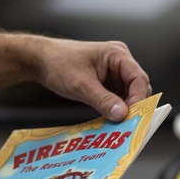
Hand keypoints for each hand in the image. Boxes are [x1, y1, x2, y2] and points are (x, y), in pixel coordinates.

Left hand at [37, 37, 151, 120]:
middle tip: (127, 124)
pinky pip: (117, 96)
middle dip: (133, 105)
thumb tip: (122, 114)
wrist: (40, 60)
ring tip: (118, 124)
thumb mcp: (80, 85)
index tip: (133, 116)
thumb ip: (103, 100)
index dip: (139, 98)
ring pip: (128, 93)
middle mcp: (119, 61)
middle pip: (137, 87)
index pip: (139, 78)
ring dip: (124, 108)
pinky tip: (111, 118)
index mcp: (117, 54)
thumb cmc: (57, 63)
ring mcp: (113, 71)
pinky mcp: (106, 81)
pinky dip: (115, 107)